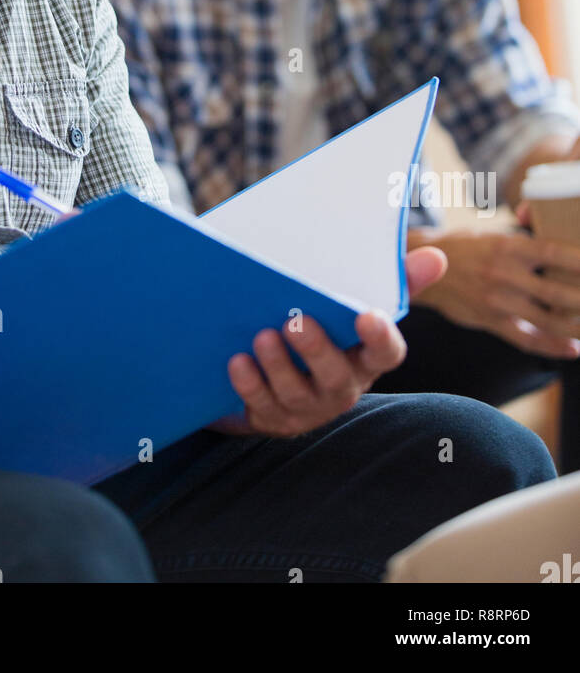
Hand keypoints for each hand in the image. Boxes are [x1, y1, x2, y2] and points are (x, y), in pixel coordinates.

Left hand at [208, 245, 446, 437]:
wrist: (284, 373)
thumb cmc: (331, 329)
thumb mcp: (359, 304)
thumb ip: (398, 283)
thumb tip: (437, 258)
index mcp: (367, 358)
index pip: (386, 353)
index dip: (381, 337)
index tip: (368, 314)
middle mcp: (342, 386)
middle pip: (336, 376)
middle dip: (316, 351)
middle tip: (296, 321)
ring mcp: (307, 407)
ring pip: (295, 393)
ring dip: (278, 366)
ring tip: (263, 335)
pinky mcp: (274, 418)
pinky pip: (261, 407)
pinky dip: (249, 385)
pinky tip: (237, 362)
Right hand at [415, 223, 579, 357]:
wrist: (417, 266)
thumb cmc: (463, 246)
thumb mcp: (491, 231)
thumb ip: (521, 231)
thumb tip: (542, 216)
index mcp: (507, 246)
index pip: (552, 252)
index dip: (579, 261)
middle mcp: (504, 274)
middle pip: (557, 292)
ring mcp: (498, 300)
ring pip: (548, 320)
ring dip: (577, 327)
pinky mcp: (490, 321)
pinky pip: (527, 339)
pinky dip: (553, 347)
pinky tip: (573, 349)